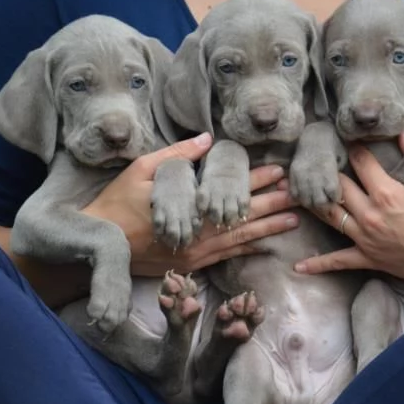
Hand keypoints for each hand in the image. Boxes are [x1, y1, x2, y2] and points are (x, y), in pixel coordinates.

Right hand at [84, 132, 298, 275]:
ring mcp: (198, 250)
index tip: (280, 171)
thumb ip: (176, 156)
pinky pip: (227, 256)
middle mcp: (200, 230)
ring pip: (241, 237)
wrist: (102, 244)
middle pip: (243, 215)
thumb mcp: (142, 170)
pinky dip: (248, 250)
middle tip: (301, 195)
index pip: (231, 190)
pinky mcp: (193, 264)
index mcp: (190, 205)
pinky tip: (267, 247)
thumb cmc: (118, 203)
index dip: (257, 180)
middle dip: (273, 203)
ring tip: (294, 220)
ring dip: (269, 228)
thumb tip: (207, 139)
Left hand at [294, 128, 403, 297]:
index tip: (345, 140)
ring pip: (330, 216)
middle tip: (309, 163)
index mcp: (386, 193)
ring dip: (313, 205)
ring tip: (294, 195)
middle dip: (324, 173)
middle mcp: (369, 214)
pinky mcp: (367, 258)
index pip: (361, 163)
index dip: (353, 149)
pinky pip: (337, 261)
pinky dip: (318, 264)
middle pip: (338, 187)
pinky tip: (298, 267)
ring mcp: (365, 237)